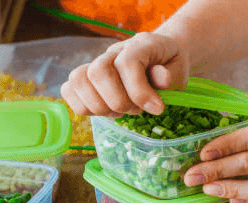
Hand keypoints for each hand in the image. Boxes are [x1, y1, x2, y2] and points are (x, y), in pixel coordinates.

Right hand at [61, 32, 189, 116]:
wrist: (161, 57)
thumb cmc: (169, 67)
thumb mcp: (178, 71)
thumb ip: (170, 76)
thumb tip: (161, 80)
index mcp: (139, 45)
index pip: (127, 64)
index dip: (139, 92)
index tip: (157, 109)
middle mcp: (113, 52)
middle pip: (97, 72)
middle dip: (117, 101)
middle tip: (135, 110)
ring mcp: (96, 64)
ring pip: (78, 81)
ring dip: (99, 106)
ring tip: (119, 112)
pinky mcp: (85, 79)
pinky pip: (69, 90)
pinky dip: (83, 107)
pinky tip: (105, 111)